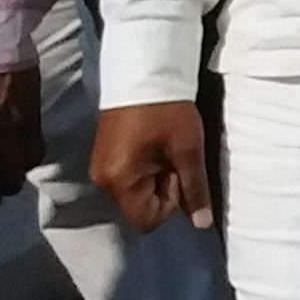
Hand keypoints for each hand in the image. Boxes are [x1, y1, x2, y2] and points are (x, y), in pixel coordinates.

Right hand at [93, 99, 214, 232]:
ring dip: (154, 178)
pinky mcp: (101, 157)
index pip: (146, 220)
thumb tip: (201, 225)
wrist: (142, 73)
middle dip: (162, 189)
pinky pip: (126, 178)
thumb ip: (194, 190)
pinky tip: (152, 146)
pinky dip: (143, 170)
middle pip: (138, 207)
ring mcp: (98, 169)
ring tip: (162, 149)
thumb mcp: (188, 150)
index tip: (177, 172)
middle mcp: (102, 181)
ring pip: (134, 193)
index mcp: (119, 181)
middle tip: (172, 157)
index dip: (169, 203)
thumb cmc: (168, 111)